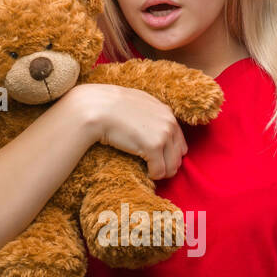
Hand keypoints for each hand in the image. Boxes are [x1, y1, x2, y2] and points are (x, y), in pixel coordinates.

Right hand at [62, 82, 188, 179]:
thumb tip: (149, 123)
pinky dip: (153, 175)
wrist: (98, 107)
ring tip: (151, 172)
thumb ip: (150, 111)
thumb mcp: (137, 101)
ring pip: (172, 166)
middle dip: (168, 165)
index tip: (160, 160)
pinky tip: (145, 173)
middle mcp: (169, 123)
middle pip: (178, 155)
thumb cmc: (111, 105)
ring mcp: (163, 135)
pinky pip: (159, 171)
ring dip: (162, 172)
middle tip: (156, 170)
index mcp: (166, 112)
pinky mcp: (153, 147)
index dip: (170, 154)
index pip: (179, 141)